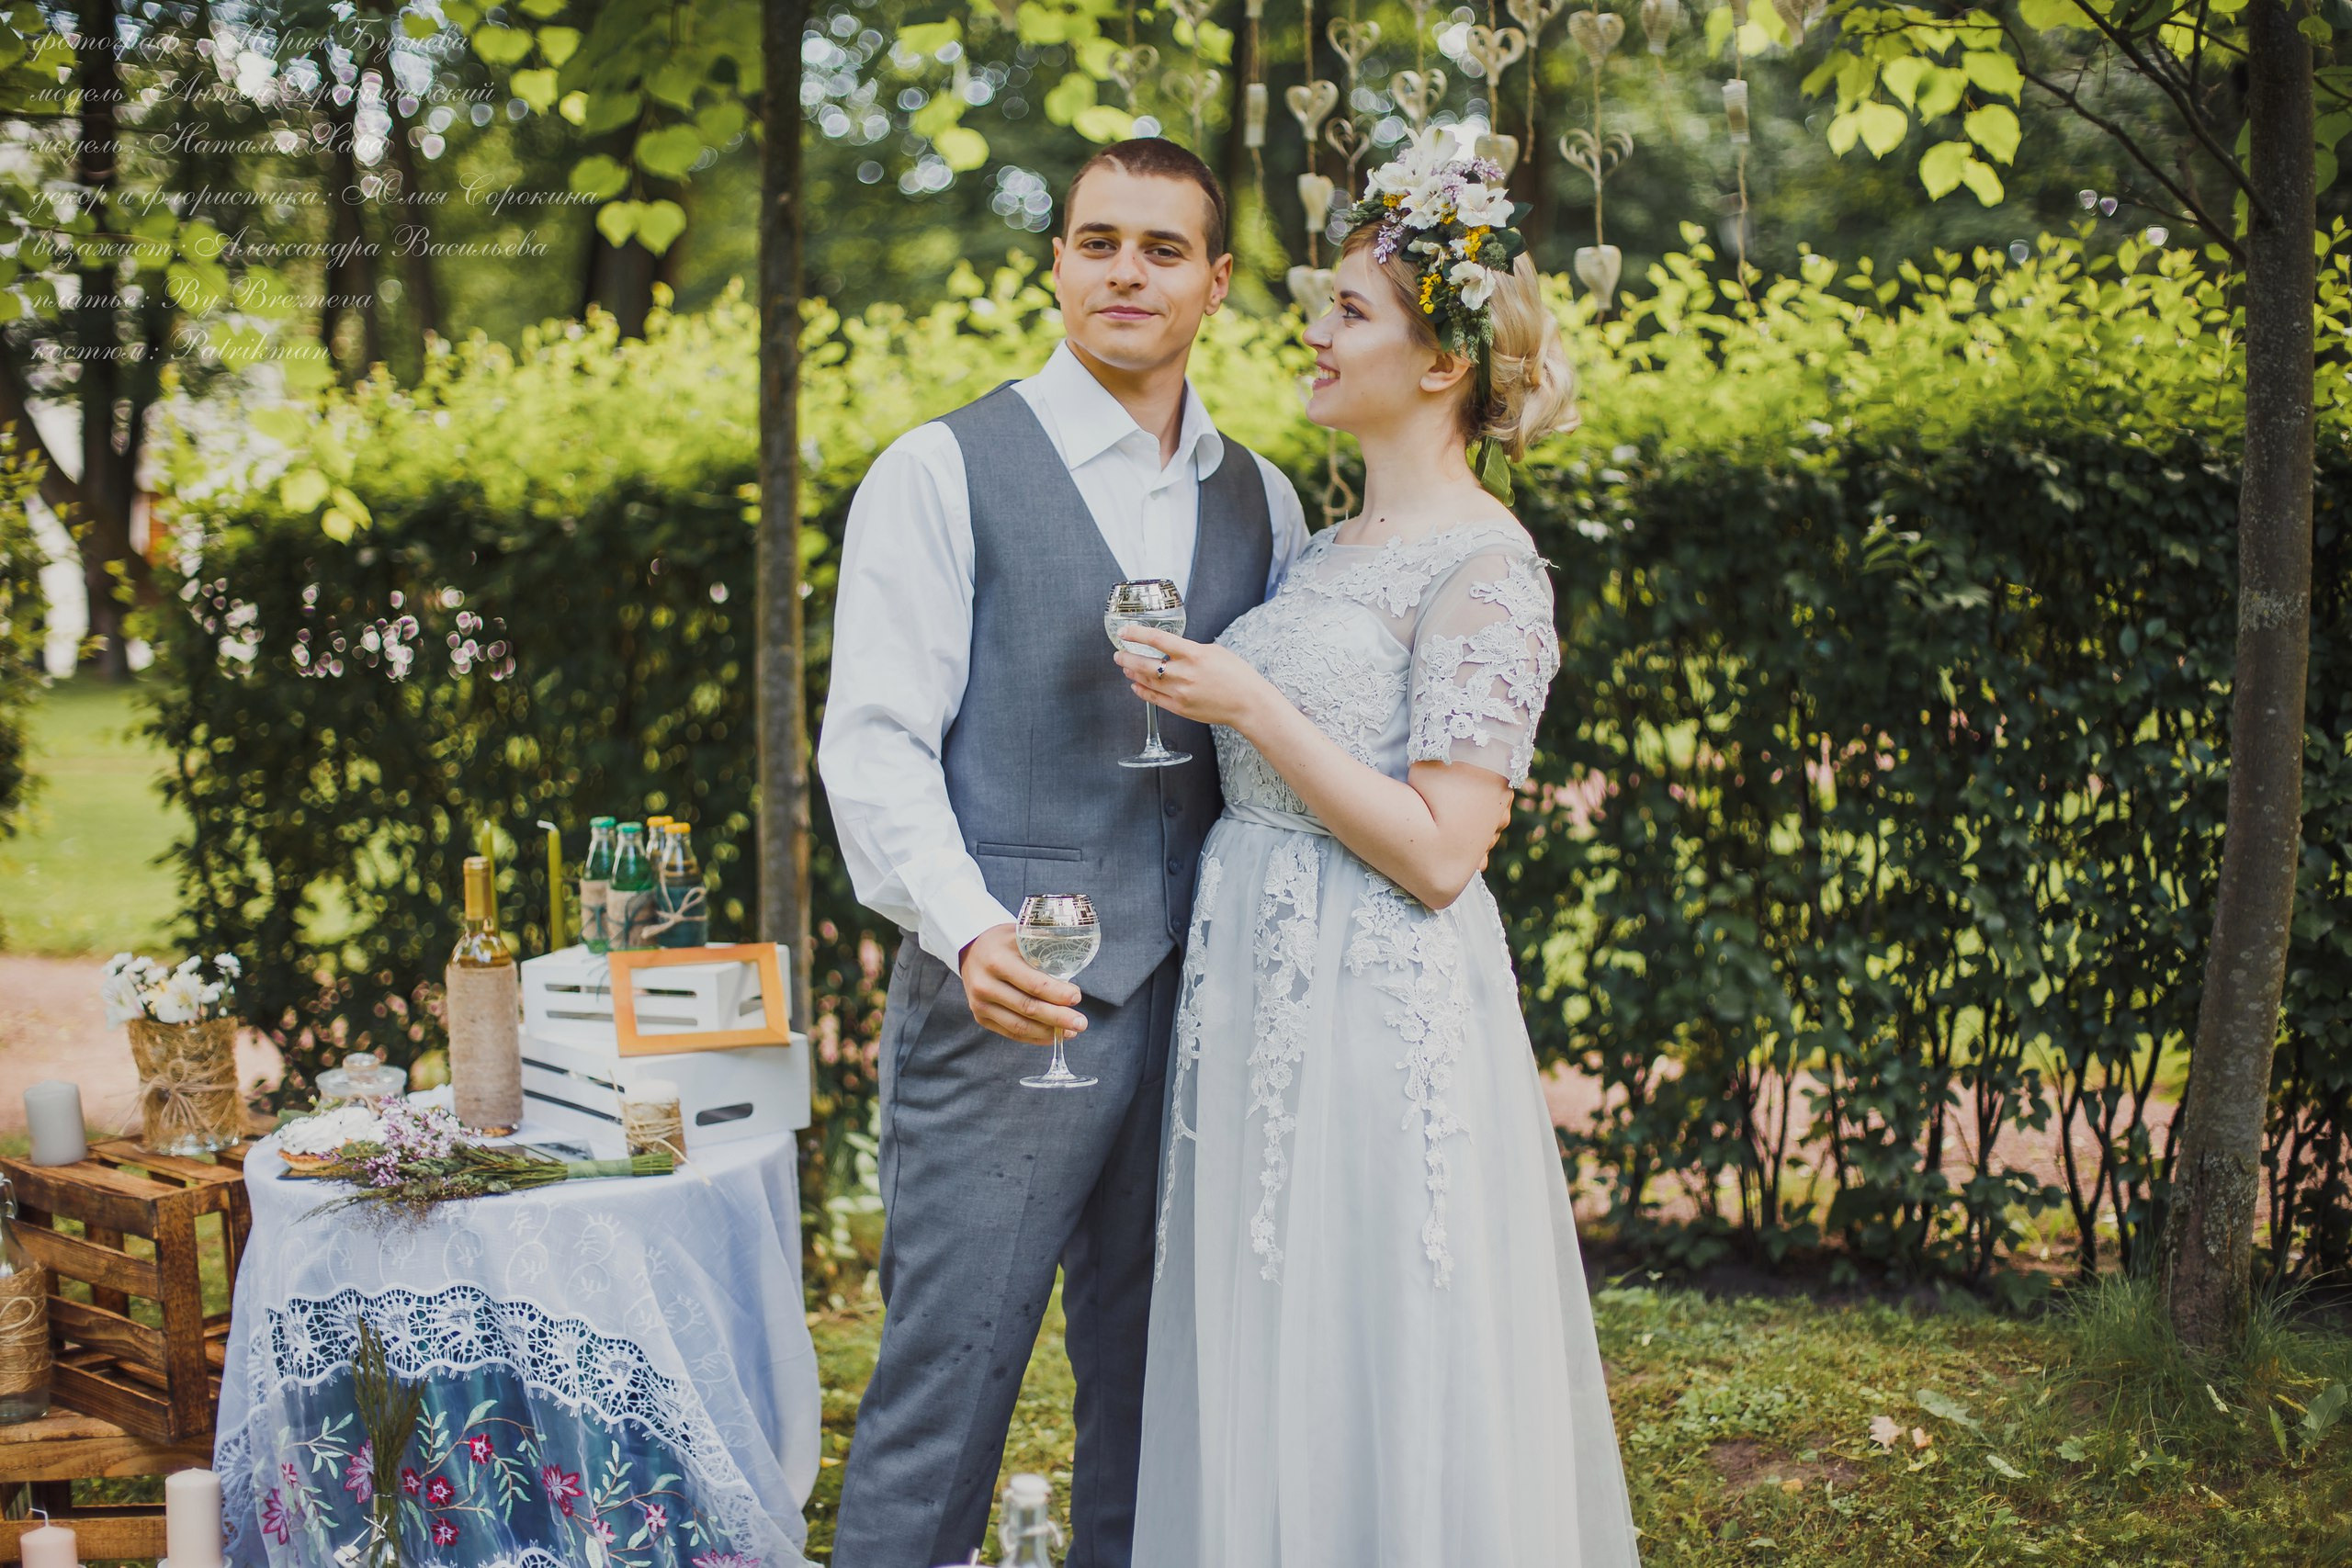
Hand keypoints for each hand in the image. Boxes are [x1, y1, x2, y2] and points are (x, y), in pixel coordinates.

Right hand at [958, 924, 1086, 1045]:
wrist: (972, 951)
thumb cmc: (1004, 943)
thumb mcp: (1021, 934)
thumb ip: (1045, 945)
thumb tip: (1076, 959)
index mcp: (997, 961)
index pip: (1033, 984)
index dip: (1057, 994)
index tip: (1076, 997)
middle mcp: (985, 985)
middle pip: (1028, 1008)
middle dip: (1058, 1017)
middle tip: (1081, 1023)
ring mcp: (980, 1004)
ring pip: (1020, 1026)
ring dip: (1049, 1031)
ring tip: (1071, 1031)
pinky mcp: (981, 1018)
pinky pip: (1011, 1032)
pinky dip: (1035, 1037)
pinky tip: (1053, 1035)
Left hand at [1113, 626, 1272, 729]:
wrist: (1248, 704)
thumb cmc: (1237, 675)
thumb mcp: (1215, 652)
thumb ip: (1190, 649)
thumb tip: (1171, 650)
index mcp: (1193, 654)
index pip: (1157, 639)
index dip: (1136, 634)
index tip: (1124, 631)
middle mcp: (1184, 673)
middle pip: (1144, 663)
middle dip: (1126, 657)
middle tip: (1119, 653)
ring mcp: (1180, 693)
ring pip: (1146, 680)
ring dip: (1132, 672)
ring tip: (1126, 666)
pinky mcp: (1180, 708)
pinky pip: (1153, 699)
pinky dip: (1141, 690)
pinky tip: (1136, 685)